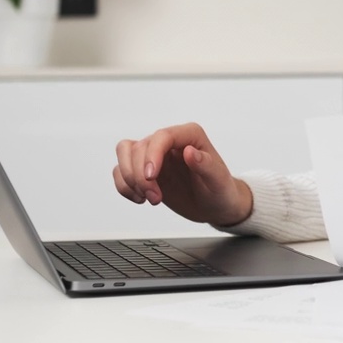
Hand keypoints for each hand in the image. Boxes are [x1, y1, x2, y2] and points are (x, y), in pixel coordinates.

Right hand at [113, 123, 252, 226]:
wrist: (215, 206)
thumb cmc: (220, 190)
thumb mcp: (218, 181)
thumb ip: (206, 165)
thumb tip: (190, 152)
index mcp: (190, 136)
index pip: (162, 137)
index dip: (152, 155)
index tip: (152, 177)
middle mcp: (169, 142)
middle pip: (139, 147)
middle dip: (141, 176)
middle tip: (155, 198)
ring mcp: (155, 155)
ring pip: (125, 153)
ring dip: (130, 179)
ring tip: (146, 198)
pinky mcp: (145, 170)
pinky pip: (121, 170)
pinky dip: (124, 185)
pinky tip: (139, 198)